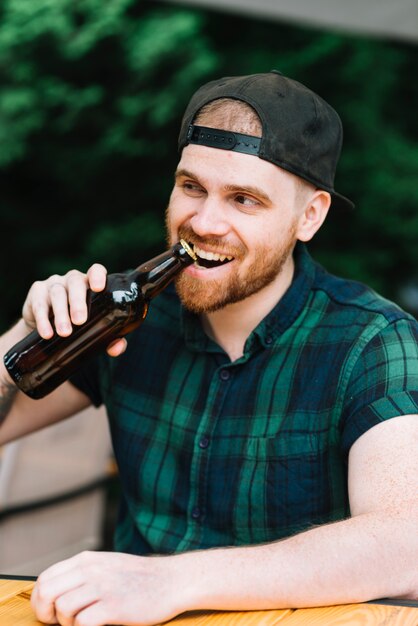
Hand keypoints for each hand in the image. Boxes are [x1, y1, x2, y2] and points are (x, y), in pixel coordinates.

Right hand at [21, 264, 126, 356]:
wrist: (46, 330)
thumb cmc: (77, 325)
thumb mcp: (93, 329)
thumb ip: (109, 338)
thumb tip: (116, 348)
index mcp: (90, 284)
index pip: (95, 271)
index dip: (97, 276)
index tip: (99, 288)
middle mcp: (72, 280)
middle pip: (75, 283)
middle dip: (78, 302)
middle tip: (80, 321)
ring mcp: (53, 284)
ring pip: (57, 294)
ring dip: (61, 314)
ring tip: (65, 332)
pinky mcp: (36, 293)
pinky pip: (39, 305)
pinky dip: (43, 320)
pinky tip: (47, 333)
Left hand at [31, 551, 187, 625]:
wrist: (171, 580)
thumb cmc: (138, 578)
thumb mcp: (107, 565)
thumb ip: (83, 574)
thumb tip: (55, 593)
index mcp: (87, 560)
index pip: (45, 577)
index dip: (39, 599)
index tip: (47, 612)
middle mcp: (91, 570)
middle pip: (48, 592)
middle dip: (45, 613)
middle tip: (56, 623)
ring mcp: (103, 587)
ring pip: (63, 609)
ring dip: (67, 623)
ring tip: (81, 623)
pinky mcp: (114, 607)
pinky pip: (83, 624)